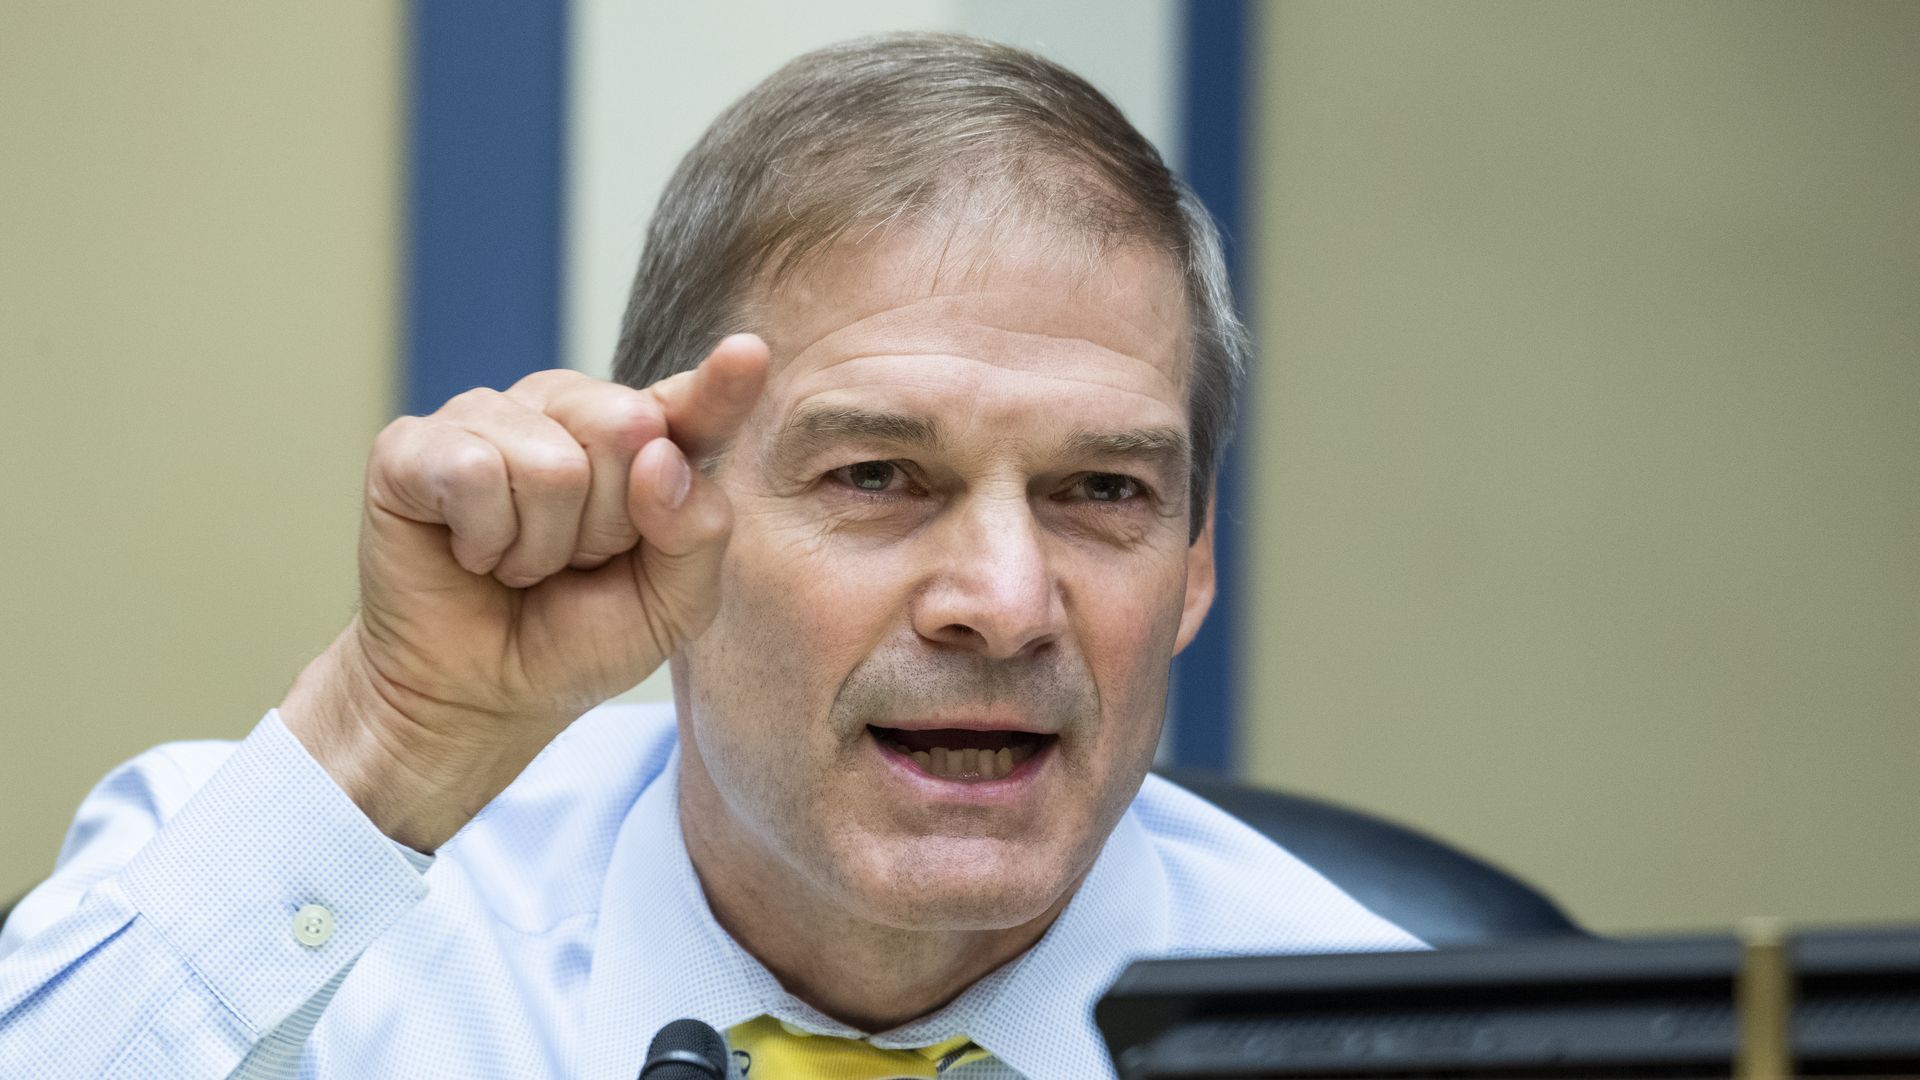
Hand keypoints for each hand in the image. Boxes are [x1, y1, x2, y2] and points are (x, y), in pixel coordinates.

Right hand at [281, 335, 769, 849]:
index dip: (721, 384)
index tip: (749, 354)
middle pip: (624, 427)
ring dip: (542, 546)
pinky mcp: (413, 444)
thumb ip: (697, 534)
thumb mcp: (672, 606)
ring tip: (519, 563)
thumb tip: (659, 458)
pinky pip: (473, 472)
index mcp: (642, 440)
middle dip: (609, 524)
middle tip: (574, 561)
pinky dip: (484, 541)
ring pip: (551, 463)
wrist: (482, 695)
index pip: (691, 404)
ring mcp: (488, 416)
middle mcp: (567, 410)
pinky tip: (471, 553)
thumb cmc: (578, 639)